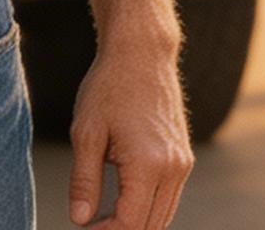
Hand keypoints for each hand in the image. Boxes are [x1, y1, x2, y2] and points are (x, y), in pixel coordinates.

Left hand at [66, 40, 192, 228]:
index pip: (131, 224)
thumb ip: (84, 181)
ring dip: (136, 223)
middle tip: (91, 226)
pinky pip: (169, 197)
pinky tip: (121, 199)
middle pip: (151, 227)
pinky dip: (148, 207)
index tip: (84, 229)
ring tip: (103, 217)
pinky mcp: (183, 156)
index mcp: (149, 164)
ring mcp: (182, 162)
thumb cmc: (110, 86)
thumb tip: (80, 219)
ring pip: (164, 216)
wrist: (141, 53)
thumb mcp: (86, 133)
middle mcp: (173, 167)